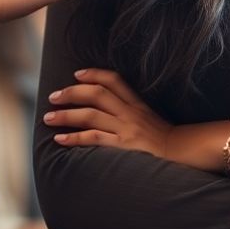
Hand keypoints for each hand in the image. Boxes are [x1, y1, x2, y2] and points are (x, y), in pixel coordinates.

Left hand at [44, 68, 174, 158]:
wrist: (181, 154)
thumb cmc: (165, 139)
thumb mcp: (150, 117)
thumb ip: (132, 110)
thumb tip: (109, 108)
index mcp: (137, 103)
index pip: (114, 80)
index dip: (93, 74)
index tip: (77, 74)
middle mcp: (130, 113)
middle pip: (96, 94)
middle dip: (71, 93)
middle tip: (53, 97)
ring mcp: (126, 129)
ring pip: (90, 115)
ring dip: (66, 116)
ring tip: (48, 118)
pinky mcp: (122, 146)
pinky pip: (94, 138)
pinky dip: (74, 138)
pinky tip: (60, 138)